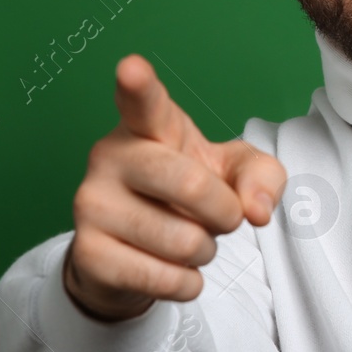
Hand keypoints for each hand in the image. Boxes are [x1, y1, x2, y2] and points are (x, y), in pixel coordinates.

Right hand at [63, 54, 286, 321]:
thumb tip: (257, 210)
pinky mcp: (87, 253)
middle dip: (225, 213)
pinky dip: (187, 283)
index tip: (132, 68)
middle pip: (189, 184)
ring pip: (184, 240)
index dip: (138, 84)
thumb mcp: (235, 173)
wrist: (134, 250)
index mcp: (149, 126)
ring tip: (189, 241)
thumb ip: (263, 175)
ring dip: (205, 251)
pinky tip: (174, 271)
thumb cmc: (189, 195)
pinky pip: (164, 279)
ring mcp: (92, 203)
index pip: (143, 102)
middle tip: (221, 217)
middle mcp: (111, 156)